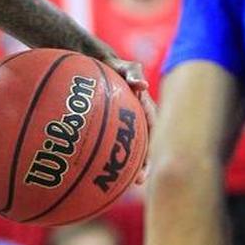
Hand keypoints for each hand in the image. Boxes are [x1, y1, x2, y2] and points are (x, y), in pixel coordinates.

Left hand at [81, 41, 157, 184]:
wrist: (91, 60)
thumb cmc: (110, 63)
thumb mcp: (122, 65)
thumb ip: (132, 72)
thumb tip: (142, 85)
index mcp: (145, 108)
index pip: (152, 133)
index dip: (152, 151)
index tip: (147, 167)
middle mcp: (138, 118)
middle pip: (143, 145)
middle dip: (143, 164)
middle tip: (138, 181)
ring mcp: (125, 121)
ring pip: (129, 147)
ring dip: (129, 165)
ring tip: (124, 184)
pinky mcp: (112, 123)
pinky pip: (111, 142)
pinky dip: (109, 155)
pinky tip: (97, 170)